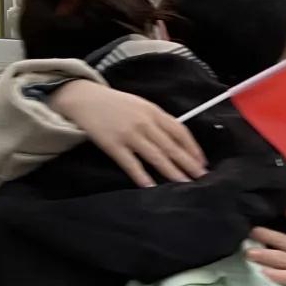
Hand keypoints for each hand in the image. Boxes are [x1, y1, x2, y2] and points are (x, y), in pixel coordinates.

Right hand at [49, 80, 206, 187]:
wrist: (84, 98)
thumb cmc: (114, 104)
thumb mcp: (140, 105)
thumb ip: (158, 121)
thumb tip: (177, 141)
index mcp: (153, 111)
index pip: (180, 130)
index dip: (193, 148)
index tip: (201, 162)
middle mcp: (144, 122)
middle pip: (172, 146)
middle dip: (188, 163)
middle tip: (201, 178)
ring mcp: (129, 134)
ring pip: (156, 156)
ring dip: (172, 171)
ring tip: (183, 184)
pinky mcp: (113, 145)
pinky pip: (131, 164)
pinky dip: (142, 176)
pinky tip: (152, 187)